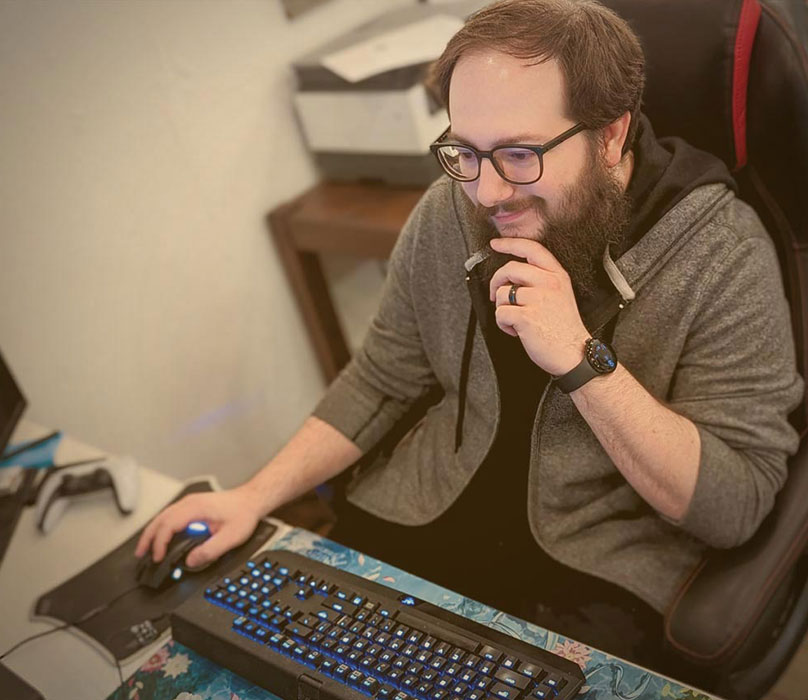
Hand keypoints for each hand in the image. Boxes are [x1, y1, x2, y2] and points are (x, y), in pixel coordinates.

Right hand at [134, 486, 264, 568]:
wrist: (252, 500)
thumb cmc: (243, 513)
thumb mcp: (231, 537)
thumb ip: (210, 551)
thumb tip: (190, 561)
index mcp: (196, 508)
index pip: (168, 525)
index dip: (160, 543)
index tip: (158, 557)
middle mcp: (190, 503)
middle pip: (160, 519)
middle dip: (148, 538)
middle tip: (141, 554)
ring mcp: (191, 503)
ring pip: (163, 515)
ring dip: (152, 531)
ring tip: (146, 548)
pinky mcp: (193, 506)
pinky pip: (170, 515)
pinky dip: (161, 526)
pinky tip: (160, 536)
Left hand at [488, 237, 588, 375]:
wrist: (575, 354)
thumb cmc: (565, 329)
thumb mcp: (561, 295)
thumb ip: (541, 280)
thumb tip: (512, 276)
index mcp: (557, 276)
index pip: (531, 249)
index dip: (509, 243)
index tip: (495, 244)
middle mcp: (548, 284)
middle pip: (510, 268)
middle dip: (496, 282)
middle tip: (496, 295)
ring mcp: (537, 300)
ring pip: (502, 294)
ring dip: (502, 308)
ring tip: (516, 320)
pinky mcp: (527, 317)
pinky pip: (501, 313)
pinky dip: (503, 324)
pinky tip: (516, 330)